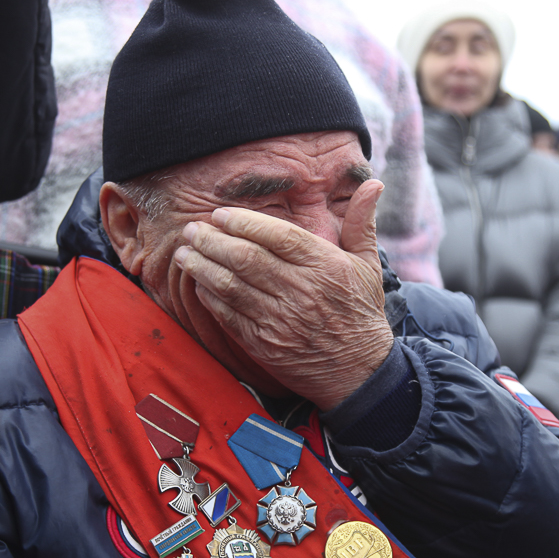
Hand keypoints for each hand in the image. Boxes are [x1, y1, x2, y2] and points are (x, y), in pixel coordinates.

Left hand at [172, 179, 394, 409]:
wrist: (359, 373)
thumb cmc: (360, 312)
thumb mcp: (368, 266)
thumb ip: (362, 223)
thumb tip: (374, 184)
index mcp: (325, 267)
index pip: (278, 236)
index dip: (244, 222)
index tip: (220, 214)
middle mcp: (301, 291)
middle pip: (247, 258)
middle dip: (212, 241)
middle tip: (191, 230)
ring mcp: (281, 320)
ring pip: (232, 286)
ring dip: (202, 267)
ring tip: (184, 253)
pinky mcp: (265, 344)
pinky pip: (229, 316)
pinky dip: (210, 298)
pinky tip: (198, 283)